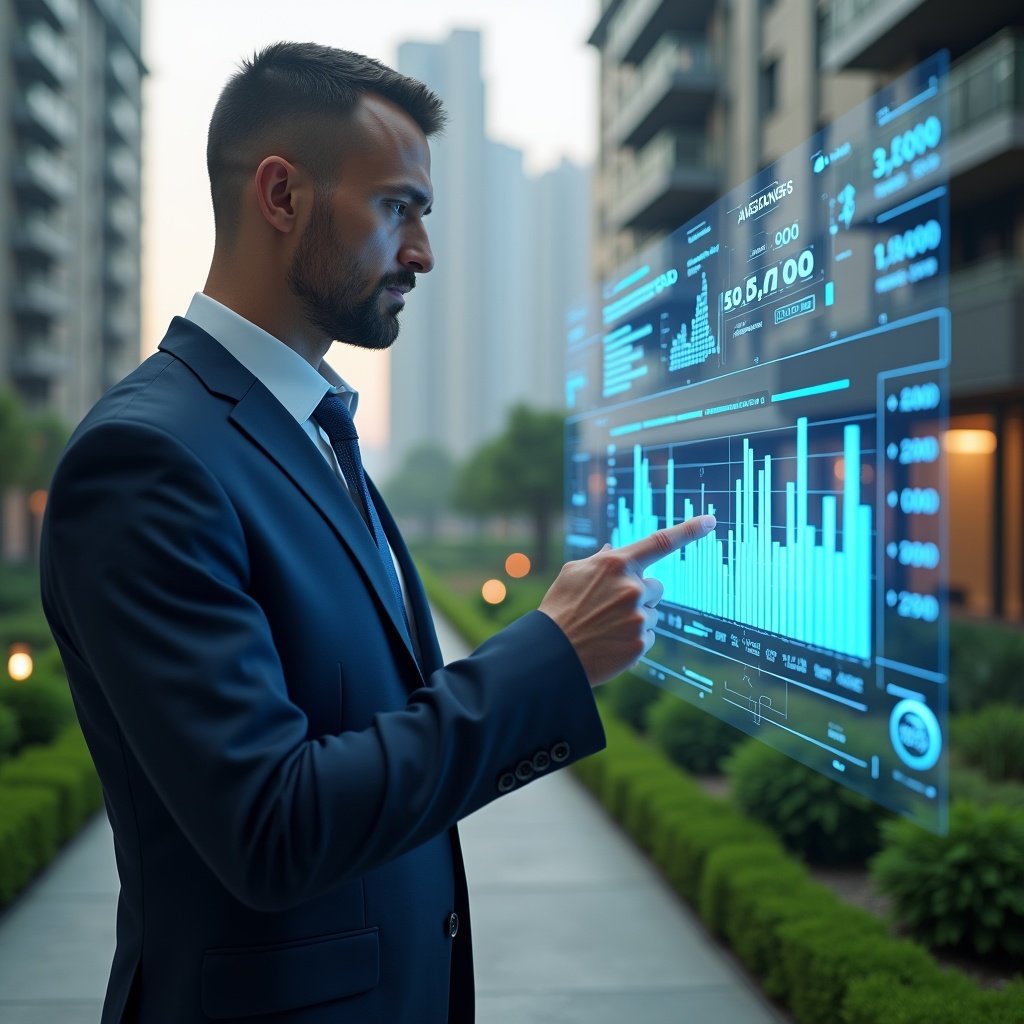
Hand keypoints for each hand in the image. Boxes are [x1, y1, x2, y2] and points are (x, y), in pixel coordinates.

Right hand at [538, 515, 715, 686]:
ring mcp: (639, 617)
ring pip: (653, 612)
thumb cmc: (560, 608)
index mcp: (617, 564)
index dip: (689, 530)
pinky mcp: (642, 643)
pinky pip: (650, 636)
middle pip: (656, 586)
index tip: (711, 520)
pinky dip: (635, 639)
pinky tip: (612, 642)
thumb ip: (599, 560)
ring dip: (637, 618)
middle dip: (640, 594)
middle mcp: (632, 588)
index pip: (660, 542)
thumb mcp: (573, 573)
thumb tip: (614, 549)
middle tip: (611, 607)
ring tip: (606, 627)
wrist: (552, 653)